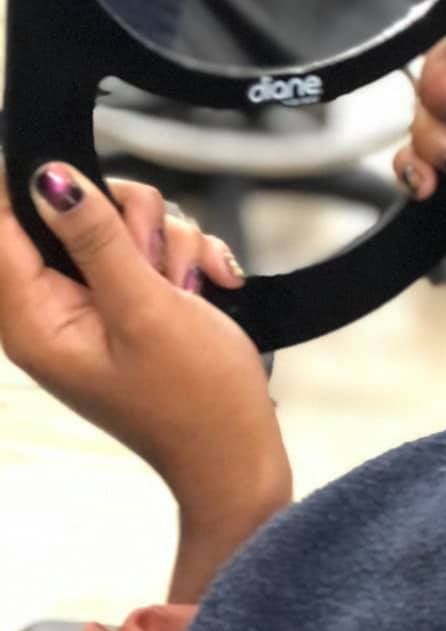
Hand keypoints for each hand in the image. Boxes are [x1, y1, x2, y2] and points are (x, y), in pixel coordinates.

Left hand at [0, 166, 287, 538]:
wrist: (237, 450)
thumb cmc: (194, 397)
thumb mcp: (145, 308)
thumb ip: (96, 239)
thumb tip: (49, 179)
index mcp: (34, 319)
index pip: (1, 226)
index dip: (37, 187)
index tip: (87, 182)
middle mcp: (54, 308)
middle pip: (69, 212)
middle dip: (127, 219)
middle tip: (155, 259)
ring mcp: (96, 304)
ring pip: (120, 222)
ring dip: (166, 240)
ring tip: (186, 287)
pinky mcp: (130, 302)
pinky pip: (151, 246)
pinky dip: (183, 257)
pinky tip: (203, 287)